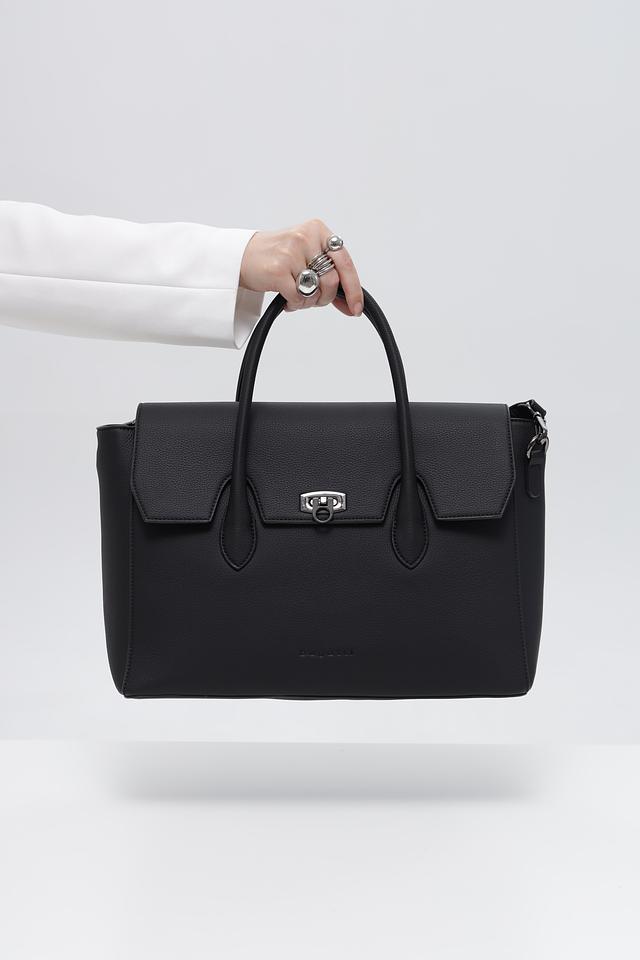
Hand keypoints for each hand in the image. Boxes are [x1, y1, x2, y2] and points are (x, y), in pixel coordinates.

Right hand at [239, 219, 362, 316]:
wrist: (242, 256)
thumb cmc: (277, 257)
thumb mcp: (306, 254)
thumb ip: (328, 270)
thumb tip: (351, 300)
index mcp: (318, 230)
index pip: (345, 262)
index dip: (354, 289)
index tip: (357, 308)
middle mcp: (306, 238)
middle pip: (332, 280)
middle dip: (325, 298)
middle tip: (314, 300)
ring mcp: (291, 253)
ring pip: (316, 291)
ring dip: (309, 302)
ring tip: (297, 297)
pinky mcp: (278, 270)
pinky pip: (299, 298)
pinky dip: (295, 304)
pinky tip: (286, 299)